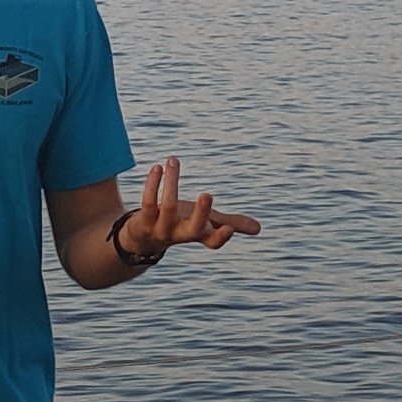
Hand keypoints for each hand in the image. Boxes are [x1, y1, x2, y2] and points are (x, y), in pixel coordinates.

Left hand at [118, 158, 261, 262]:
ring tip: (174, 160)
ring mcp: (161, 229)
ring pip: (168, 207)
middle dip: (201, 213)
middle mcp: (181, 235)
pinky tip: (157, 168)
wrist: (143, 241)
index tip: (229, 229)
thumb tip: (258, 229)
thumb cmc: (180, 227)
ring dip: (171, 182)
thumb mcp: (206, 224)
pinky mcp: (143, 222)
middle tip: (207, 195)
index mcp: (199, 235)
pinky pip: (148, 202)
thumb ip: (231, 224)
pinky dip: (152, 184)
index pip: (212, 242)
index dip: (221, 238)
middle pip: (193, 229)